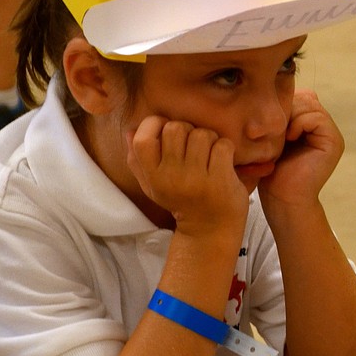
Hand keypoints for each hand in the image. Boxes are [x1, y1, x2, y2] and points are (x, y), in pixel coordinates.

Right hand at [127, 116, 248, 240]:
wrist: (210, 230)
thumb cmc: (181, 201)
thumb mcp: (152, 186)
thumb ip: (137, 160)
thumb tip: (129, 131)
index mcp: (153, 177)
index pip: (143, 139)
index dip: (154, 125)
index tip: (165, 131)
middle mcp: (172, 178)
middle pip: (175, 128)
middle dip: (187, 129)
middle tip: (192, 145)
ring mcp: (197, 179)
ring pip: (201, 134)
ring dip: (208, 139)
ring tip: (208, 153)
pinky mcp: (220, 180)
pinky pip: (222, 146)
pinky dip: (225, 148)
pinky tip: (223, 161)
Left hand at [258, 89, 343, 210]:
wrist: (282, 199)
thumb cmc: (271, 172)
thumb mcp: (272, 137)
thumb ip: (280, 116)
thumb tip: (278, 90)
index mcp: (312, 125)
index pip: (300, 96)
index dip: (283, 105)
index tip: (269, 125)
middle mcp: (325, 128)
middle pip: (306, 97)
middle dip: (287, 108)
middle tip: (275, 130)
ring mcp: (332, 134)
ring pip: (311, 104)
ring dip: (291, 116)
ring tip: (282, 136)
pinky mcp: (334, 142)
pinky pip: (316, 117)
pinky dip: (299, 124)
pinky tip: (290, 139)